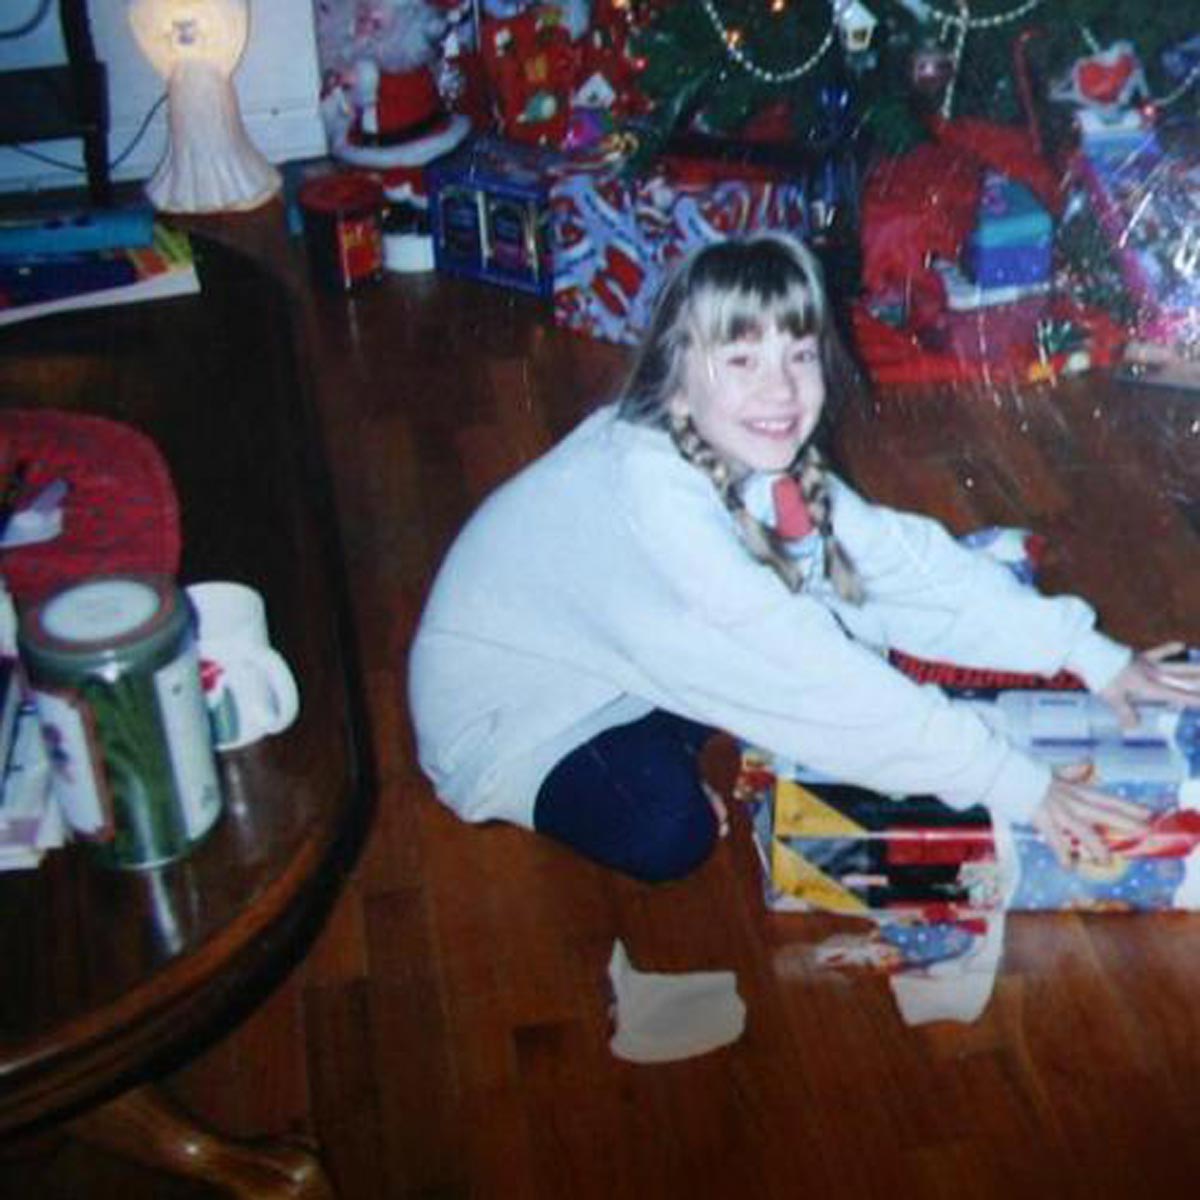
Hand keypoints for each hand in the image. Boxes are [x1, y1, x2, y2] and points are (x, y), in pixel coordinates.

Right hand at [1031, 768, 1150, 869]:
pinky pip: (1055, 838)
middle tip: (1146, 831)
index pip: (1106, 798)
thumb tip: (1086, 763)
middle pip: (1103, 811)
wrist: (1008, 772)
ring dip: (1096, 845)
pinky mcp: (1042, 817)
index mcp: (1074, 790)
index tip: (1148, 813)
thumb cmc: (1029, 774)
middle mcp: (1071, 799)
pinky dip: (1062, 853)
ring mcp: (1058, 809)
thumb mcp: (1054, 771)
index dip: (1128, 806)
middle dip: (1125, 821)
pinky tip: (1068, 865)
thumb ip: (1071, 771)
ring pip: (1082, 829)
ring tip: (1106, 860)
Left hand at [1100, 641, 1199, 728]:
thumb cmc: (1102, 675)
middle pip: (1182, 678)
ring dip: (1193, 668)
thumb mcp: (1112, 697)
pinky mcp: (1140, 656)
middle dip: (1198, 682)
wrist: (1091, 652)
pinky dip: (1168, 649)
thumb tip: (1134, 727)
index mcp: (1149, 685)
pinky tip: (1181, 645)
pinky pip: (1157, 653)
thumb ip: (1125, 712)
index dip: (1193, 699)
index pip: (1177, 694)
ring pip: (1176, 666)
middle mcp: (1153, 674)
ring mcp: (1148, 664)